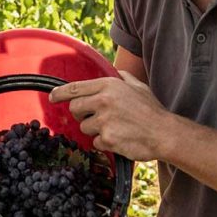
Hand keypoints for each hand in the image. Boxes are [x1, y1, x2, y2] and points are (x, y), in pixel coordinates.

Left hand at [48, 71, 172, 161]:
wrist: (164, 133)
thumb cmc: (152, 110)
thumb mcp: (138, 86)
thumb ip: (123, 78)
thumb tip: (115, 72)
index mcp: (108, 85)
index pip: (75, 88)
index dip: (60, 93)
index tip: (52, 97)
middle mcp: (103, 101)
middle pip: (75, 108)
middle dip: (82, 114)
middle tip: (97, 117)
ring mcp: (104, 121)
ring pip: (85, 128)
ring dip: (96, 130)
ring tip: (116, 128)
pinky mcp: (107, 138)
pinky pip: (96, 143)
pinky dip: (105, 144)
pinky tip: (120, 139)